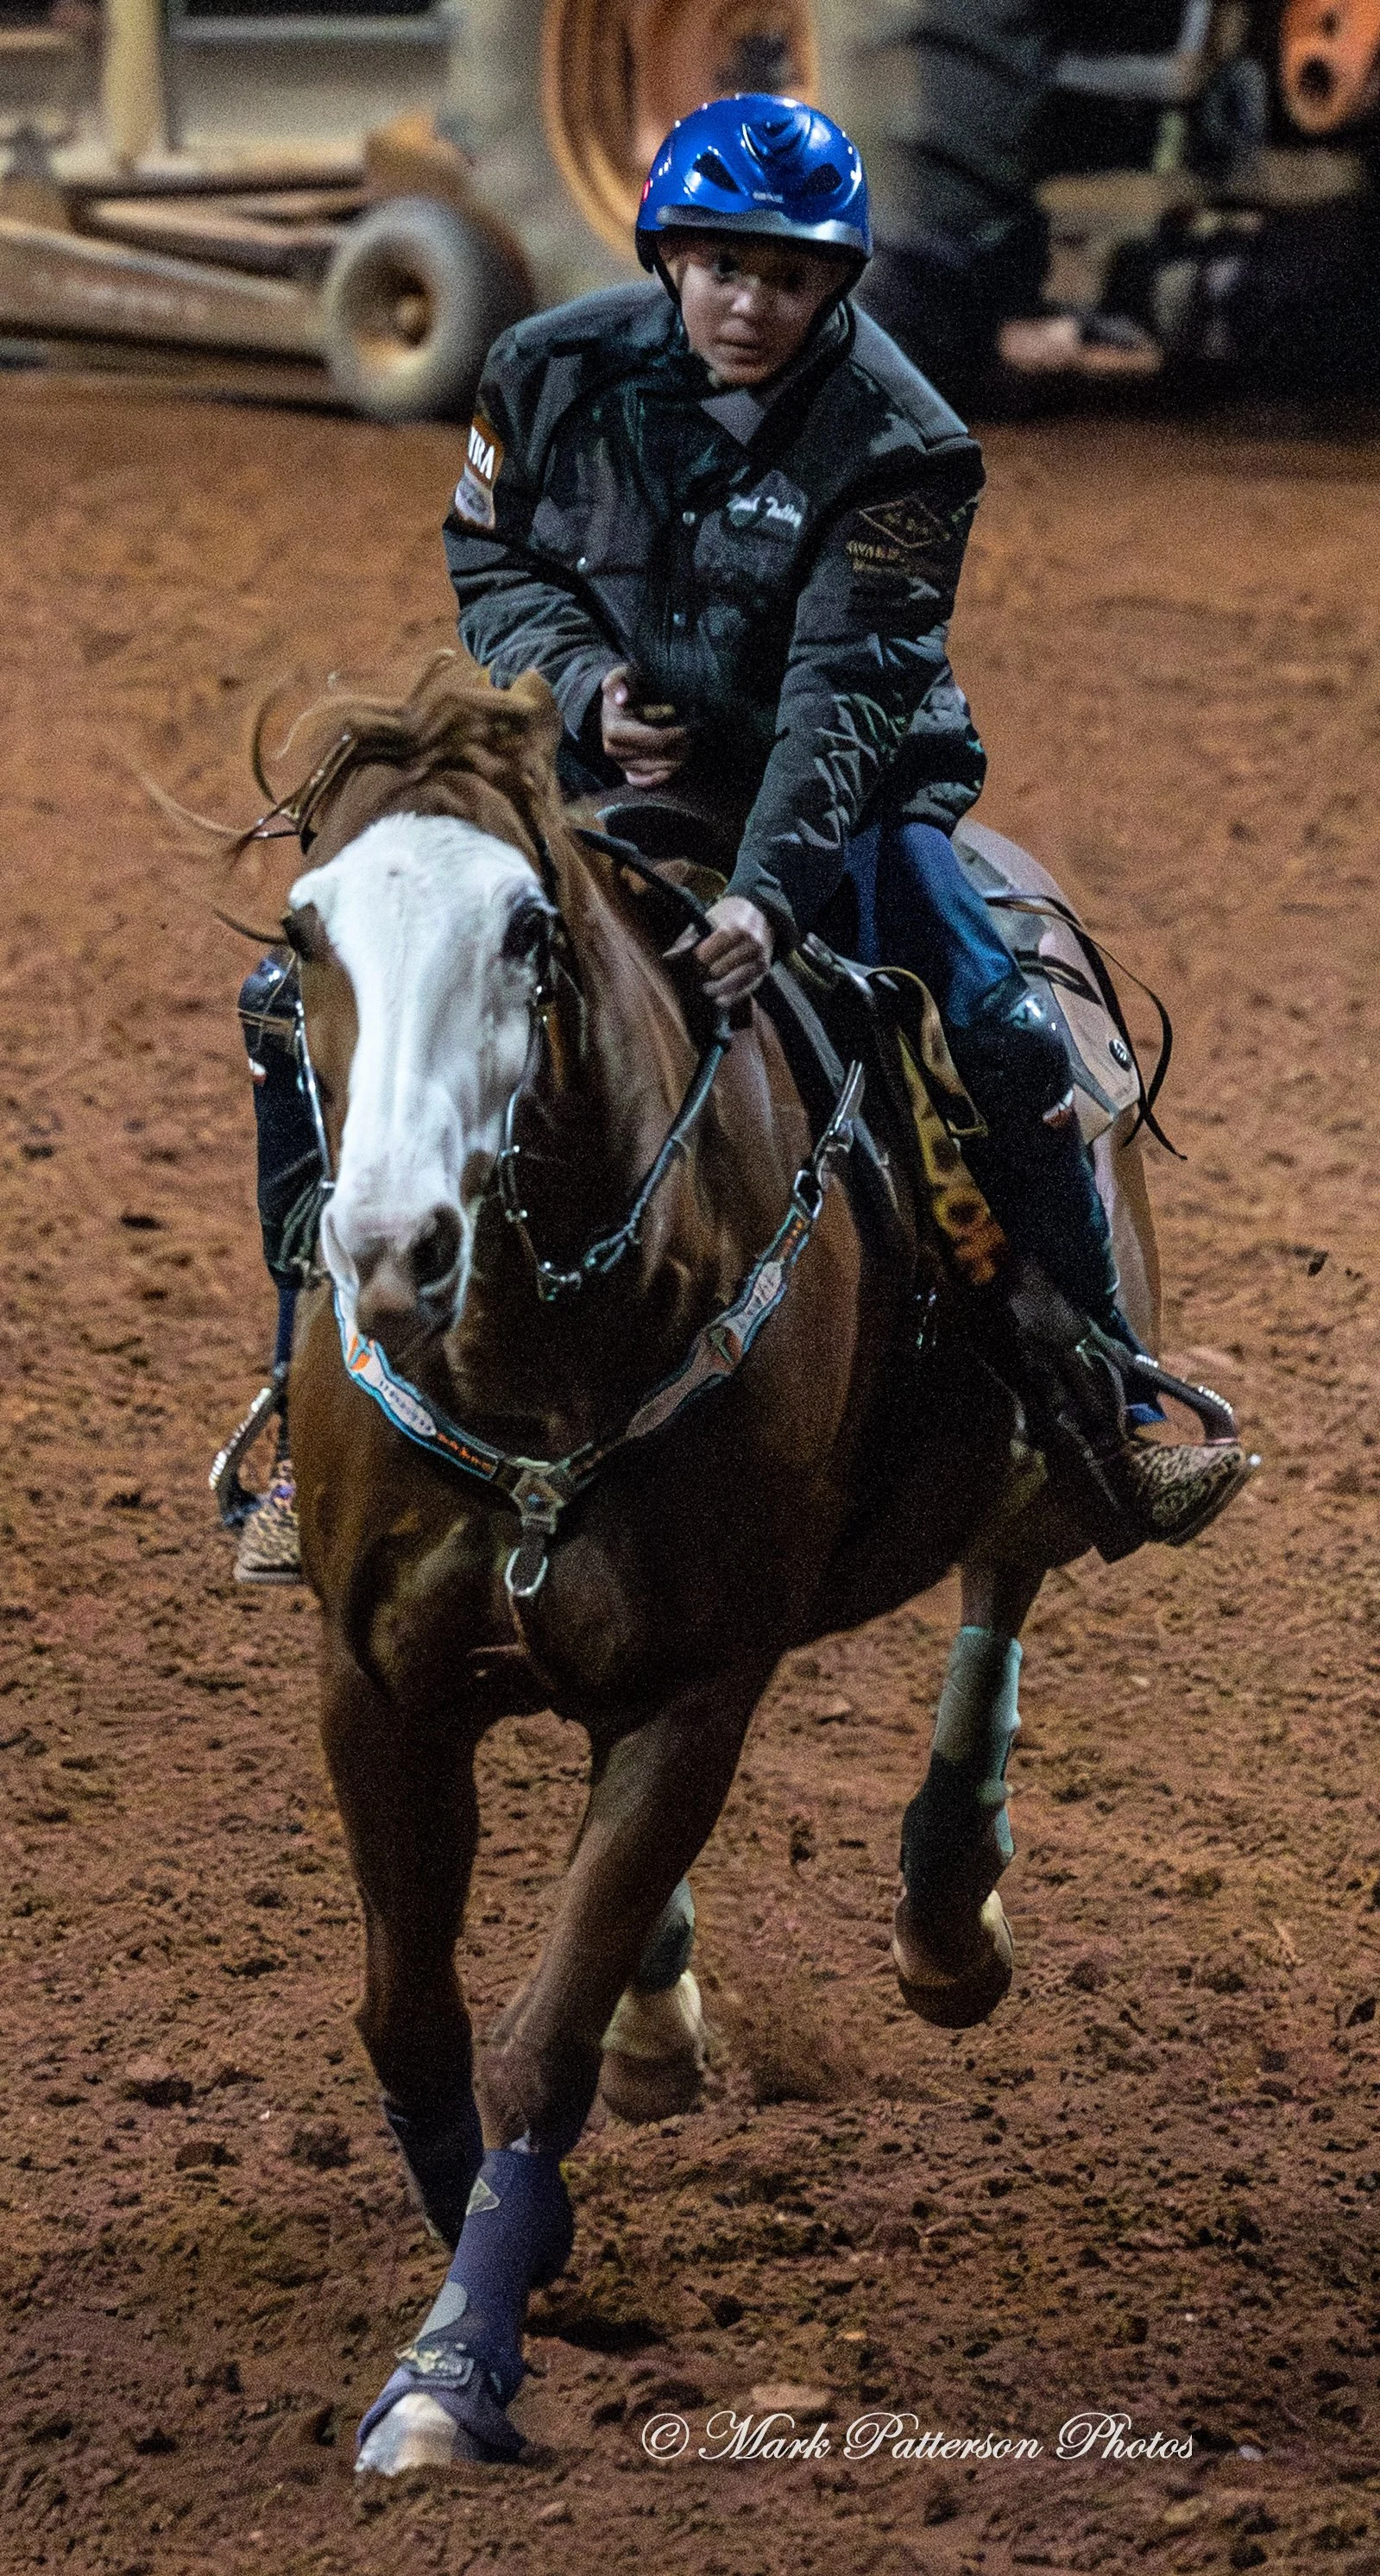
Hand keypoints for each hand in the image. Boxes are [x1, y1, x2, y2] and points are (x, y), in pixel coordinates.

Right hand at [601, 665, 689, 787]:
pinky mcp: (626, 769)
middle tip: (690, 739)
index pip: (651, 740)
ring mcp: (620, 762)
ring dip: (673, 762)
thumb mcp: (621, 676)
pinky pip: (639, 782)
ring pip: (652, 770)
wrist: (617, 703)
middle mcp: (613, 750)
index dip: (672, 736)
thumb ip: (618, 681)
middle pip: (655, 758)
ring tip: (686, 748)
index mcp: (613, 730)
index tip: (685, 728)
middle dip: (676, 749)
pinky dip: (655, 780)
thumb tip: (621, 698)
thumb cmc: (625, 688)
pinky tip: (669, 772)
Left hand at [668, 895, 773, 1005]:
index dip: (701, 956)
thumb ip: (688, 939)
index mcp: (736, 928)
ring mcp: (759, 959)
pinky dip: (731, 997)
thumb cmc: (727, 918)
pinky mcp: (762, 972)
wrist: (760, 914)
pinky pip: (745, 989)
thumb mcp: (707, 920)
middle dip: (708, 972)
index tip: (697, 957)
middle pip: (720, 969)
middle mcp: (751, 944)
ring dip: (717, 987)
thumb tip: (668, 957)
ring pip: (734, 982)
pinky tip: (718, 1000)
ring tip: (705, 989)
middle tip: (702, 971)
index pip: (712, 950)